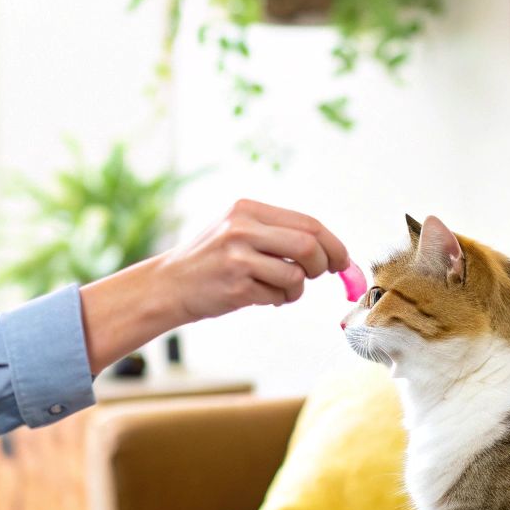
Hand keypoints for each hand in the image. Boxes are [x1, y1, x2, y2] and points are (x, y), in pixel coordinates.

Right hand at [77, 199, 350, 373]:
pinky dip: (280, 301)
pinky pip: (279, 296)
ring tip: (281, 290)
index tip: (342, 260)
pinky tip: (261, 297)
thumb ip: (278, 233)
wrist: (168, 285)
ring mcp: (238, 257)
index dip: (333, 243)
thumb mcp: (237, 230)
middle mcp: (242, 228)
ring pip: (297, 275)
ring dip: (298, 289)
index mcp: (246, 209)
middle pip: (309, 245)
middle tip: (319, 275)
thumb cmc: (211, 260)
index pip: (307, 222)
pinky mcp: (235, 286)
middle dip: (324, 264)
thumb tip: (332, 251)